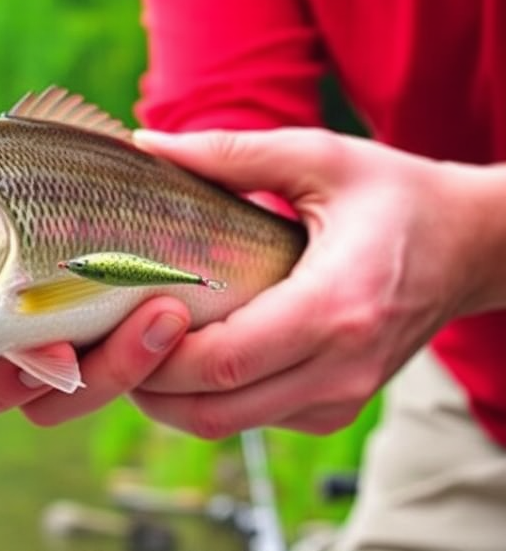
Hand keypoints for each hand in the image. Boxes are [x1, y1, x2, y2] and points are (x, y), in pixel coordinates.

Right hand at [0, 126, 189, 423]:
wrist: (139, 195)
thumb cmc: (36, 178)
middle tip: (22, 358)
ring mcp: (46, 357)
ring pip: (35, 402)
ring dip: (71, 369)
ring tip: (116, 323)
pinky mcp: (103, 363)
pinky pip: (104, 386)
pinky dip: (128, 358)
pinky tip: (160, 315)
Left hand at [128, 127, 494, 436]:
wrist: (472, 248)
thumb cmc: (397, 197)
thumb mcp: (319, 157)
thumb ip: (230, 153)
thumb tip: (144, 144)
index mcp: (336, 307)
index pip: (223, 360)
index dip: (156, 352)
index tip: (114, 315)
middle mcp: (339, 368)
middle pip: (212, 408)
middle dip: (145, 382)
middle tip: (101, 341)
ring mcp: (339, 398)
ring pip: (224, 425)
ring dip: (165, 398)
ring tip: (127, 349)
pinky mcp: (333, 410)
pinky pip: (249, 420)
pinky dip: (202, 399)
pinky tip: (177, 358)